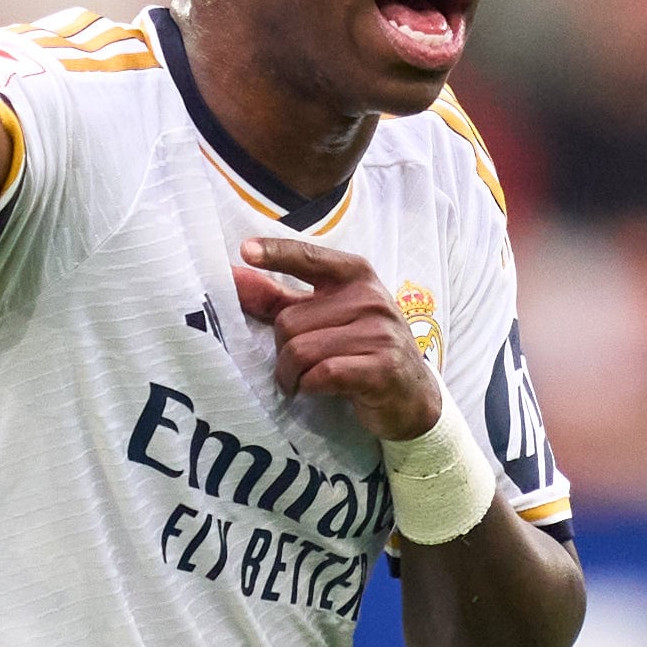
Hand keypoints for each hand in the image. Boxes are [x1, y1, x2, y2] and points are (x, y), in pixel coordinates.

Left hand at [229, 237, 440, 440]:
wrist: (413, 395)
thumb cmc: (364, 350)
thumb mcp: (328, 316)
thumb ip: (280, 298)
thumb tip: (233, 276)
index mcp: (356, 276)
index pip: (309, 258)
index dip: (276, 252)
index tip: (246, 250)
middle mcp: (371, 299)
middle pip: (290, 321)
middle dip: (282, 350)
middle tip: (294, 366)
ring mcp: (380, 333)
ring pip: (302, 350)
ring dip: (290, 375)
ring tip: (300, 382)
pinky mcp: (382, 368)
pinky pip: (323, 374)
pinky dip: (309, 387)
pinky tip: (316, 390)